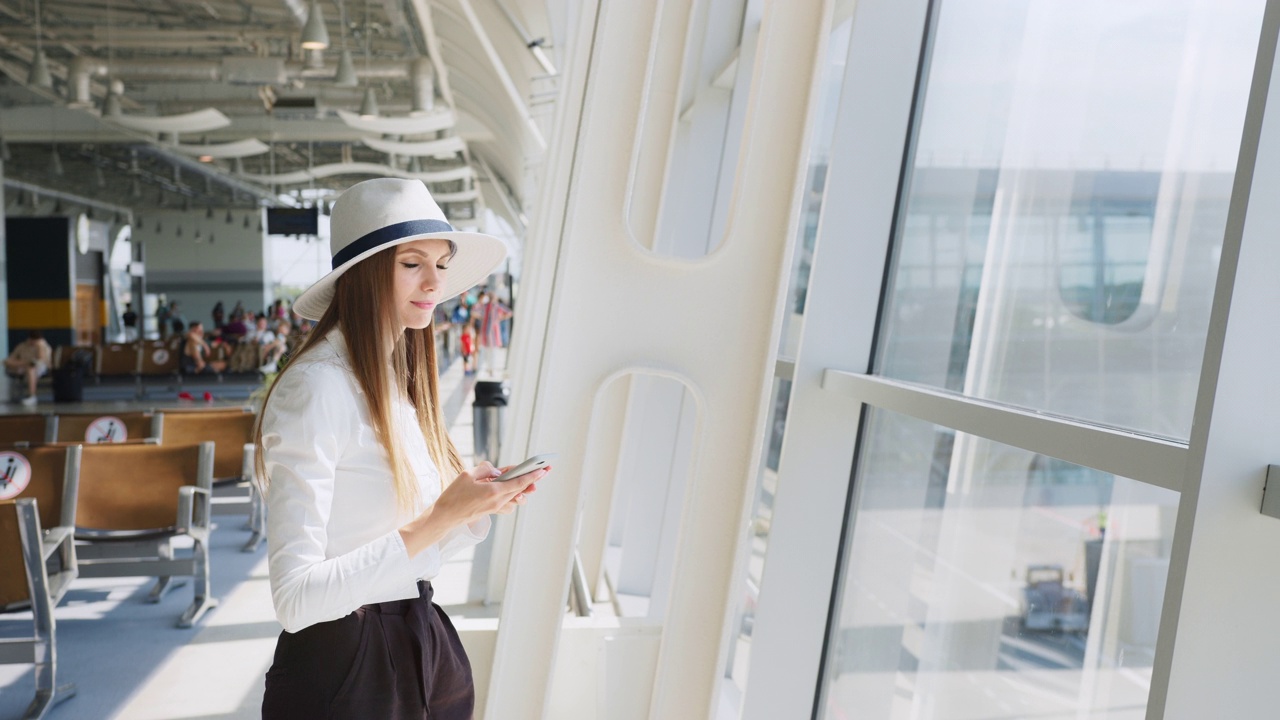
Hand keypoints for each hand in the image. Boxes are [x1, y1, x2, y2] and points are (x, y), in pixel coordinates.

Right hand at [433, 461, 548, 525]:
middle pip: (520, 489)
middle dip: (532, 480)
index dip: (533, 476)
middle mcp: (498, 501)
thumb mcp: (467, 474)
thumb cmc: (453, 495)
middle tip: (542, 471)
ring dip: (521, 488)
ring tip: (525, 480)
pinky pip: (507, 504)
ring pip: (515, 497)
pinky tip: (507, 491)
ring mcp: (495, 508)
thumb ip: (485, 469)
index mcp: (494, 491)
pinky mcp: (491, 511)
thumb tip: (498, 471)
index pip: (519, 482)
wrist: (445, 517)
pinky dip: (511, 496)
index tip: (544, 470)